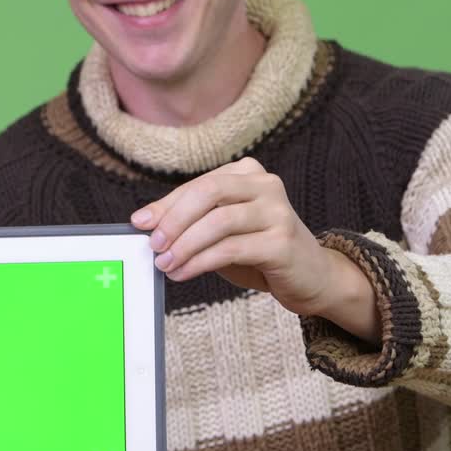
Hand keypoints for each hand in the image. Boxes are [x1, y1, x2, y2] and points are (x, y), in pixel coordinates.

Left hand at [130, 157, 379, 341]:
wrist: (310, 277)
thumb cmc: (258, 251)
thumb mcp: (221, 231)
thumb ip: (191, 222)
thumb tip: (146, 225)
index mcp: (248, 173)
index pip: (198, 185)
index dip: (166, 204)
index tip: (140, 223)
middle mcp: (266, 185)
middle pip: (209, 193)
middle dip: (174, 219)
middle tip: (153, 244)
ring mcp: (278, 211)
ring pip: (219, 221)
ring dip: (185, 245)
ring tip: (166, 264)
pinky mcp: (282, 241)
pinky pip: (231, 248)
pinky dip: (201, 261)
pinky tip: (184, 272)